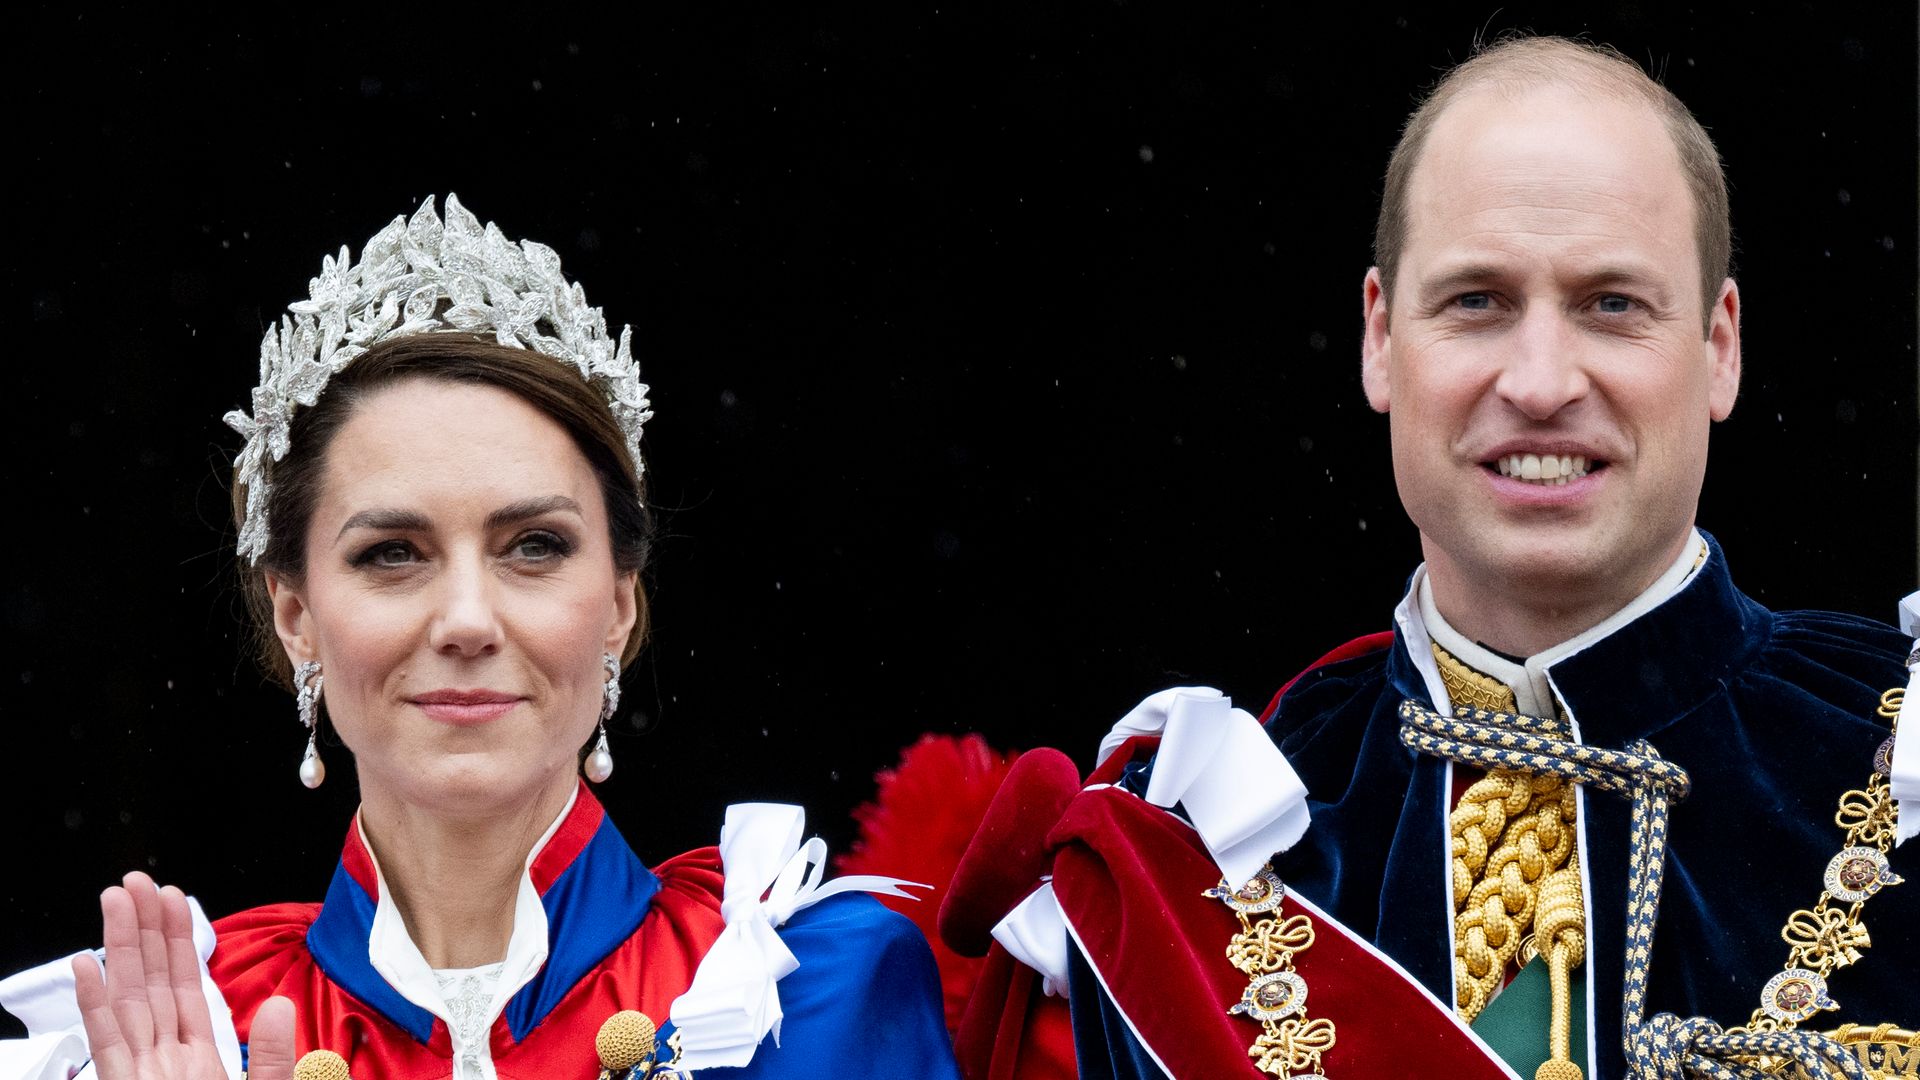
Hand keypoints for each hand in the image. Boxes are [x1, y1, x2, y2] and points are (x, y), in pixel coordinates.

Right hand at [72, 872, 296, 1079]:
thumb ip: (271, 1057)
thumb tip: (281, 1006)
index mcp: (200, 1060)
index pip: (187, 987)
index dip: (178, 942)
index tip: (172, 899)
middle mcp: (166, 1060)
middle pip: (152, 982)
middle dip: (145, 929)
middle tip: (136, 882)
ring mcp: (141, 1073)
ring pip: (127, 1000)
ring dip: (120, 948)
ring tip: (114, 901)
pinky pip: (107, 1043)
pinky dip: (92, 1005)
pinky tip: (84, 966)